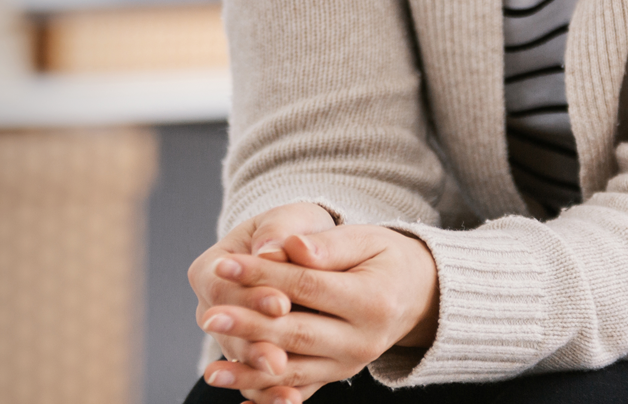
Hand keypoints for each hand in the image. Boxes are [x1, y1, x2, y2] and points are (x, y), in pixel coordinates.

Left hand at [196, 226, 439, 402]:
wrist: (417, 295)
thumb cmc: (385, 258)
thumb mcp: (365, 239)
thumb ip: (327, 244)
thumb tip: (289, 245)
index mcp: (371, 301)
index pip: (307, 286)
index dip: (264, 275)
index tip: (225, 264)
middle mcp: (362, 341)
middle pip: (297, 334)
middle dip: (249, 327)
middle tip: (209, 318)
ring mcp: (350, 365)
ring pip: (295, 371)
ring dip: (251, 372)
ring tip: (212, 372)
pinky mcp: (337, 376)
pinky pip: (301, 389)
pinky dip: (270, 395)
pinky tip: (240, 395)